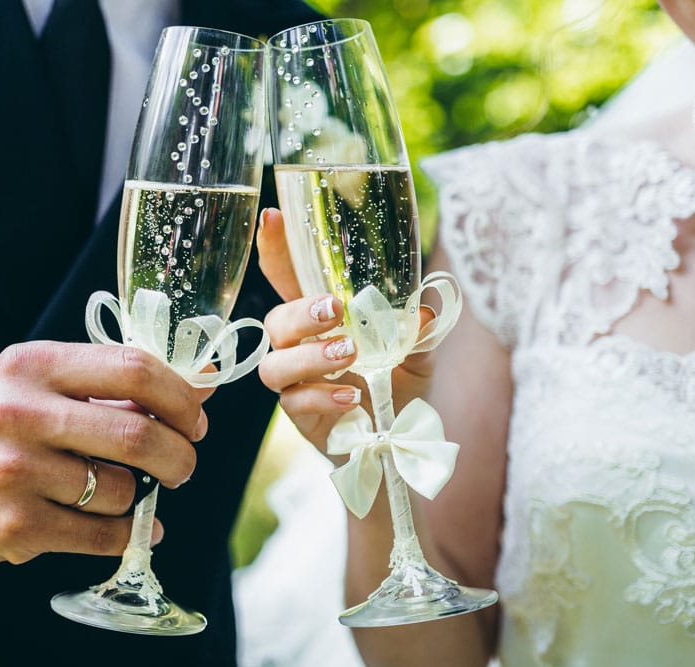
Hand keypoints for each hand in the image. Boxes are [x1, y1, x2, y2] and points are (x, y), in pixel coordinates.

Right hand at [0, 341, 208, 565]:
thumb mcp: (38, 385)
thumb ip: (113, 386)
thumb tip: (203, 384)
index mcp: (34, 365)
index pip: (133, 368)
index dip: (181, 397)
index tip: (195, 419)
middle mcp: (20, 413)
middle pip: (137, 434)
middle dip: (179, 456)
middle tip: (183, 465)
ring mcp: (13, 472)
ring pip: (121, 490)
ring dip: (141, 497)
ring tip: (129, 493)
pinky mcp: (13, 526)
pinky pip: (101, 535)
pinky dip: (128, 534)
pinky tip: (129, 528)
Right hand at [256, 208, 434, 451]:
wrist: (401, 441)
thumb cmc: (400, 387)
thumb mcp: (418, 355)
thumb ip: (416, 333)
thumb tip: (422, 311)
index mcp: (324, 319)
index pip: (289, 278)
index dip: (275, 249)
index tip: (273, 218)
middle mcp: (302, 346)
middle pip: (276, 320)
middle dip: (301, 312)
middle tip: (336, 310)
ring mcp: (296, 380)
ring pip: (276, 362)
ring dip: (311, 355)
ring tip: (350, 354)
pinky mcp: (299, 413)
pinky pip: (295, 400)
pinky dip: (323, 395)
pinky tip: (352, 396)